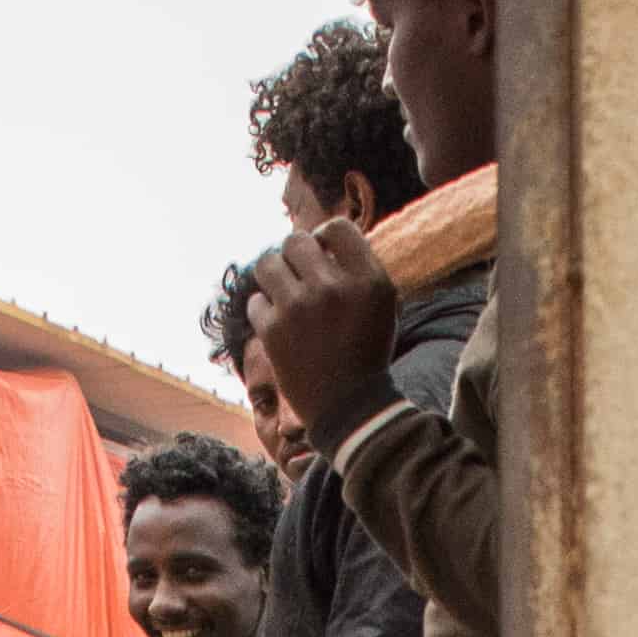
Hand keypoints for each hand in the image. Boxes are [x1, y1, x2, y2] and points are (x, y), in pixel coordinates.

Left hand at [247, 220, 399, 441]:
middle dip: (295, 257)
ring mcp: (300, 308)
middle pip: (296, 240)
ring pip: (267, 263)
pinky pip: (256, 300)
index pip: (337, 228)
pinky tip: (280, 327)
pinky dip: (265, 312)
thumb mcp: (382, 305)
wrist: (348, 408)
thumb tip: (319, 235)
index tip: (322, 256)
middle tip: (300, 279)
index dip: (324, 237)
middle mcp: (334, 289)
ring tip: (284, 295)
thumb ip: (357, 267)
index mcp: (369, 280)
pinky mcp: (273, 331)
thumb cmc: (365, 352)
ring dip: (273, 276)